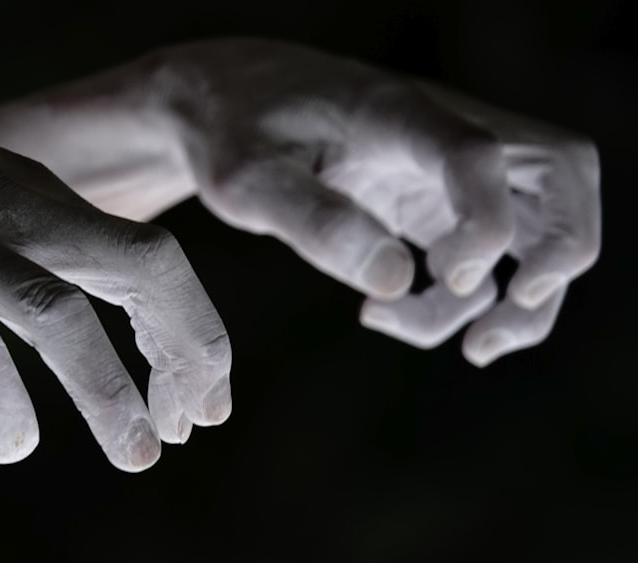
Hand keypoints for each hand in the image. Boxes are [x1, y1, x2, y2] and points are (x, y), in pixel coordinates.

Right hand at [0, 61, 230, 495]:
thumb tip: (18, 448)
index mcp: (39, 202)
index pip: (150, 260)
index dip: (190, 333)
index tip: (200, 406)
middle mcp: (10, 214)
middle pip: (130, 268)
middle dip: (178, 350)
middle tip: (185, 435)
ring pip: (48, 309)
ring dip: (104, 387)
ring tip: (138, 454)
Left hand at [156, 39, 599, 365]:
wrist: (226, 104)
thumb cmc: (234, 133)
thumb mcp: (247, 180)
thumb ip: (316, 222)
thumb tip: (393, 282)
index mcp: (396, 115)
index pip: (480, 155)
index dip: (487, 222)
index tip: (443, 276)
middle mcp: (439, 136)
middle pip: (563, 174)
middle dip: (562, 251)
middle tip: (508, 310)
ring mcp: (442, 172)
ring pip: (538, 222)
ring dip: (528, 294)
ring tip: (467, 346)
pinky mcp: (430, 203)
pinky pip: (484, 253)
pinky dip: (469, 301)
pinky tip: (390, 315)